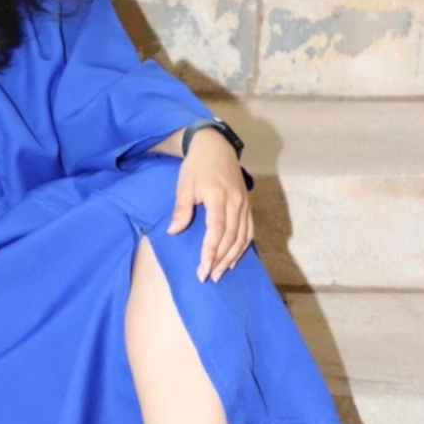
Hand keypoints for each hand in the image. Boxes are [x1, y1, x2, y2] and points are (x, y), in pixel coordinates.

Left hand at [166, 128, 253, 282]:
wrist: (216, 147)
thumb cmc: (197, 166)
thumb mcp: (184, 184)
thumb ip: (181, 209)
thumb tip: (174, 231)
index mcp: (218, 196)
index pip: (217, 229)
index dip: (211, 250)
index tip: (203, 267)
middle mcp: (235, 202)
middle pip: (231, 237)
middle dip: (219, 259)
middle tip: (207, 276)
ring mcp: (244, 204)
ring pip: (242, 237)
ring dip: (231, 257)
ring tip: (219, 273)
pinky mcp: (248, 205)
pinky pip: (249, 231)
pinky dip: (243, 247)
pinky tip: (233, 259)